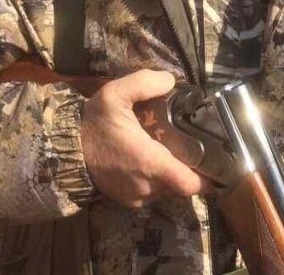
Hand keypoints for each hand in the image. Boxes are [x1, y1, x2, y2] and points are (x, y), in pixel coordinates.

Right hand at [80, 69, 206, 208]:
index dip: (207, 178)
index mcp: (149, 163)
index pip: (188, 184)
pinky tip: (155, 161)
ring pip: (168, 190)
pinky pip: (153, 194)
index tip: (219, 165)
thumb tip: (170, 80)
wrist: (63, 151)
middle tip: (196, 147)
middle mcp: (146, 187)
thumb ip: (144, 83)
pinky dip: (158, 181)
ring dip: (173, 175)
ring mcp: (136, 197)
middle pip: (182, 185)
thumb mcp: (115, 93)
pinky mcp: (127, 202)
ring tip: (174, 152)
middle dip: (191, 169)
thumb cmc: (92, 124)